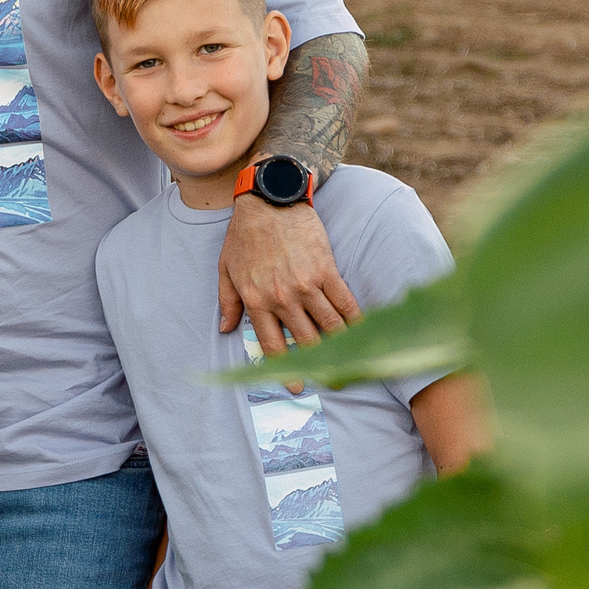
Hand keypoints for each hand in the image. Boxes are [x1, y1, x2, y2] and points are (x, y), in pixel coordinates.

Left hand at [219, 192, 361, 383]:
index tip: (298, 386)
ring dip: (342, 347)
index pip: (274, 346)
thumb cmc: (244, 235)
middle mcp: (282, 299)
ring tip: (351, 364)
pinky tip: (362, 332)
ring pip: (329, 326)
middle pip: (306, 342)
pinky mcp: (326, 270)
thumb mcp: (226, 269)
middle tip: (331, 381)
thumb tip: (226, 329)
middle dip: (320, 366)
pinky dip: (355, 320)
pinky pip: (344, 302)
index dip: (288, 371)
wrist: (269, 201)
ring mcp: (306, 285)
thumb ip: (227, 302)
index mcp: (257, 301)